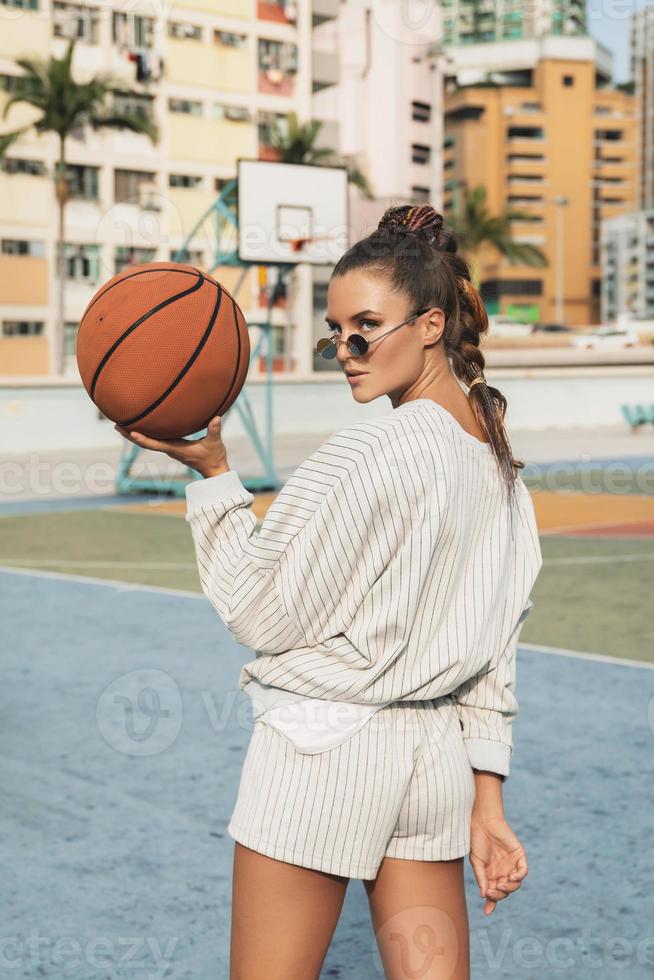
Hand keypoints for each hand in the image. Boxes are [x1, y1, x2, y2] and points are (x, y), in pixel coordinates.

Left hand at [114, 415, 229, 478]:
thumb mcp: (215, 443)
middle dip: (130, 435)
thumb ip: (214, 430)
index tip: (131, 432)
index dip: (142, 439)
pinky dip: (145, 434)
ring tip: (122, 424)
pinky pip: (154, 440)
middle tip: (116, 425)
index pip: (155, 444)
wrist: (214, 470)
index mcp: (175, 449)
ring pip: (147, 442)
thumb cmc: (214, 457)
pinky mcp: (173, 447)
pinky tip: (141, 426)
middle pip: (145, 443)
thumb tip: (216, 418)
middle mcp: (169, 449)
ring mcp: (170, 449)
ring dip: (134, 434)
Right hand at [468, 814, 527, 915]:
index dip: (491, 903)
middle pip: (505, 892)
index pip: (494, 893)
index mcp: (491, 875)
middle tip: (492, 892)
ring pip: (515, 885)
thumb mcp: (476, 862)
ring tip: (501, 885)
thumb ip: (481, 878)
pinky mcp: (519, 856)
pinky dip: (519, 877)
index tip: (487, 912)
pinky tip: (511, 878)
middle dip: (499, 895)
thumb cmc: (477, 840)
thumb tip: (484, 895)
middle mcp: (502, 872)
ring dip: (509, 889)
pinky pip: (523, 871)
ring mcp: (512, 865)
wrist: (484, 822)